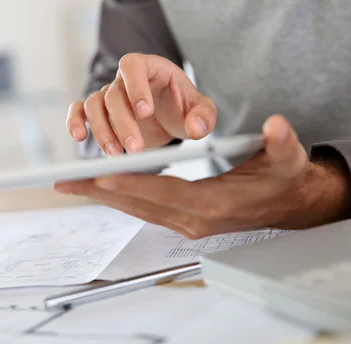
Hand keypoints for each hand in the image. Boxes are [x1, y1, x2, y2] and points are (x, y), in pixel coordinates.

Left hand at [55, 115, 350, 237]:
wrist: (285, 203)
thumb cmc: (281, 178)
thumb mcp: (286, 157)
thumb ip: (282, 142)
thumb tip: (276, 126)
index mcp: (216, 205)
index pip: (167, 194)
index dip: (134, 184)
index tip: (101, 176)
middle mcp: (195, 220)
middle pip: (140, 205)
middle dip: (101, 193)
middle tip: (64, 182)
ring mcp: (186, 224)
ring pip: (136, 209)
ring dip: (102, 197)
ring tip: (69, 185)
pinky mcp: (181, 220)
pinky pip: (142, 208)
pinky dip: (118, 197)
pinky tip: (99, 187)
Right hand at [66, 53, 216, 155]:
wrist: (169, 117)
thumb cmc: (183, 108)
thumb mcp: (201, 111)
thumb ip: (204, 116)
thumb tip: (195, 128)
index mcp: (151, 68)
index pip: (133, 65)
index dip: (135, 86)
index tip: (145, 112)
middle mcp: (125, 79)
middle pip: (113, 93)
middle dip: (122, 122)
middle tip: (135, 148)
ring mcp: (109, 94)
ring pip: (93, 104)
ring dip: (101, 130)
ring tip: (115, 154)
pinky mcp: (99, 112)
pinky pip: (79, 110)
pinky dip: (75, 121)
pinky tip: (79, 137)